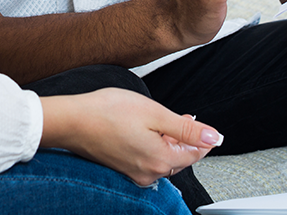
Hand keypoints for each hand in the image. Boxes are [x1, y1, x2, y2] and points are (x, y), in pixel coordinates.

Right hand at [39, 88, 222, 185]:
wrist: (73, 120)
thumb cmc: (108, 112)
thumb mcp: (155, 113)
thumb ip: (186, 129)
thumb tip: (213, 137)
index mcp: (160, 160)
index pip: (195, 153)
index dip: (202, 136)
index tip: (200, 124)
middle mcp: (149, 173)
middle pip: (180, 158)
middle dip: (185, 138)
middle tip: (182, 118)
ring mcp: (135, 173)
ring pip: (164, 158)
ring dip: (168, 141)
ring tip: (161, 120)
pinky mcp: (124, 168)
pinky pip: (148, 159)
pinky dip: (152, 145)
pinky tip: (145, 129)